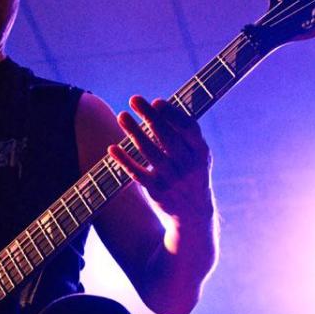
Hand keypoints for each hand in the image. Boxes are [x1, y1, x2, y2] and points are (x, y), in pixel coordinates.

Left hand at [109, 96, 213, 220]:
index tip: (157, 102)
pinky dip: (124, 161)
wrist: (194, 214)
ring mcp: (172, 179)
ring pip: (150, 152)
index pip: (188, 128)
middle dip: (150, 116)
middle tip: (134, 99)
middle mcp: (188, 165)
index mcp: (201, 152)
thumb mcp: (197, 157)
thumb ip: (183, 136)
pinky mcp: (157, 192)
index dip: (173, 114)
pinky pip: (137, 174)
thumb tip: (158, 107)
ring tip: (122, 116)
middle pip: (166, 137)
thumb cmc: (192, 176)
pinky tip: (113, 148)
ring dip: (134, 132)